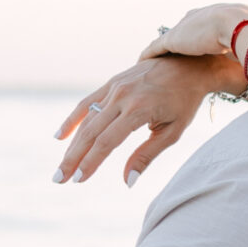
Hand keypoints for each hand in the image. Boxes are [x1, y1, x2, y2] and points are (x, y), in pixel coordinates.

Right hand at [54, 54, 229, 187]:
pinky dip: (73, 119)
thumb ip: (147, 155)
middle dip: (73, 158)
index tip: (79, 180)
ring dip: (71, 145)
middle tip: (60, 179)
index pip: (107, 141)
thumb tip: (128, 181)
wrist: (188, 65)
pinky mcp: (112, 82)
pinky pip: (87, 102)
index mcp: (139, 109)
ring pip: (86, 120)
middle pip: (91, 132)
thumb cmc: (184, 102)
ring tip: (62, 167)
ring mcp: (114, 87)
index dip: (91, 162)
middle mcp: (122, 96)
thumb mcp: (172, 132)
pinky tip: (60, 136)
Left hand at [141, 5, 247, 61]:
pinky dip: (148, 56)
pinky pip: (155, 49)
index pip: (201, 26)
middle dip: (176, 42)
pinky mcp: (173, 40)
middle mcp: (196, 18)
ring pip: (166, 41)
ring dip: (160, 51)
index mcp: (215, 15)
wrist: (240, 27)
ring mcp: (183, 29)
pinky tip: (141, 63)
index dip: (196, 37)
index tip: (193, 47)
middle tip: (170, 54)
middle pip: (182, 31)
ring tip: (152, 60)